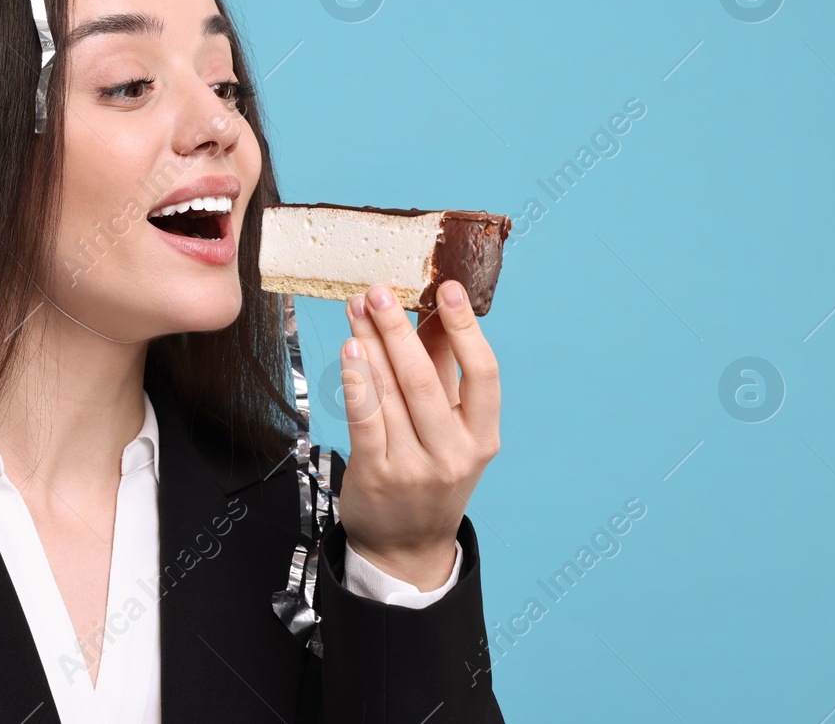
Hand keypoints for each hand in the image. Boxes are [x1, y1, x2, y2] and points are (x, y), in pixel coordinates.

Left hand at [335, 279, 501, 589]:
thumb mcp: (452, 430)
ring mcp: (414, 467)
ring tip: (357, 308)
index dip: (466, 328)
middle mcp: (454, 453)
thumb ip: (444, 372)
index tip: (447, 288)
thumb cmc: (430, 475)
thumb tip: (434, 311)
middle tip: (380, 290)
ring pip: (391, 394)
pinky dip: (357, 380)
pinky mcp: (377, 474)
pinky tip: (350, 349)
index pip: (483, 374)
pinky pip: (365, 418)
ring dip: (371, 343)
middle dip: (399, 328)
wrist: (406, 546)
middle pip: (425, 379)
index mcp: (482, 436)